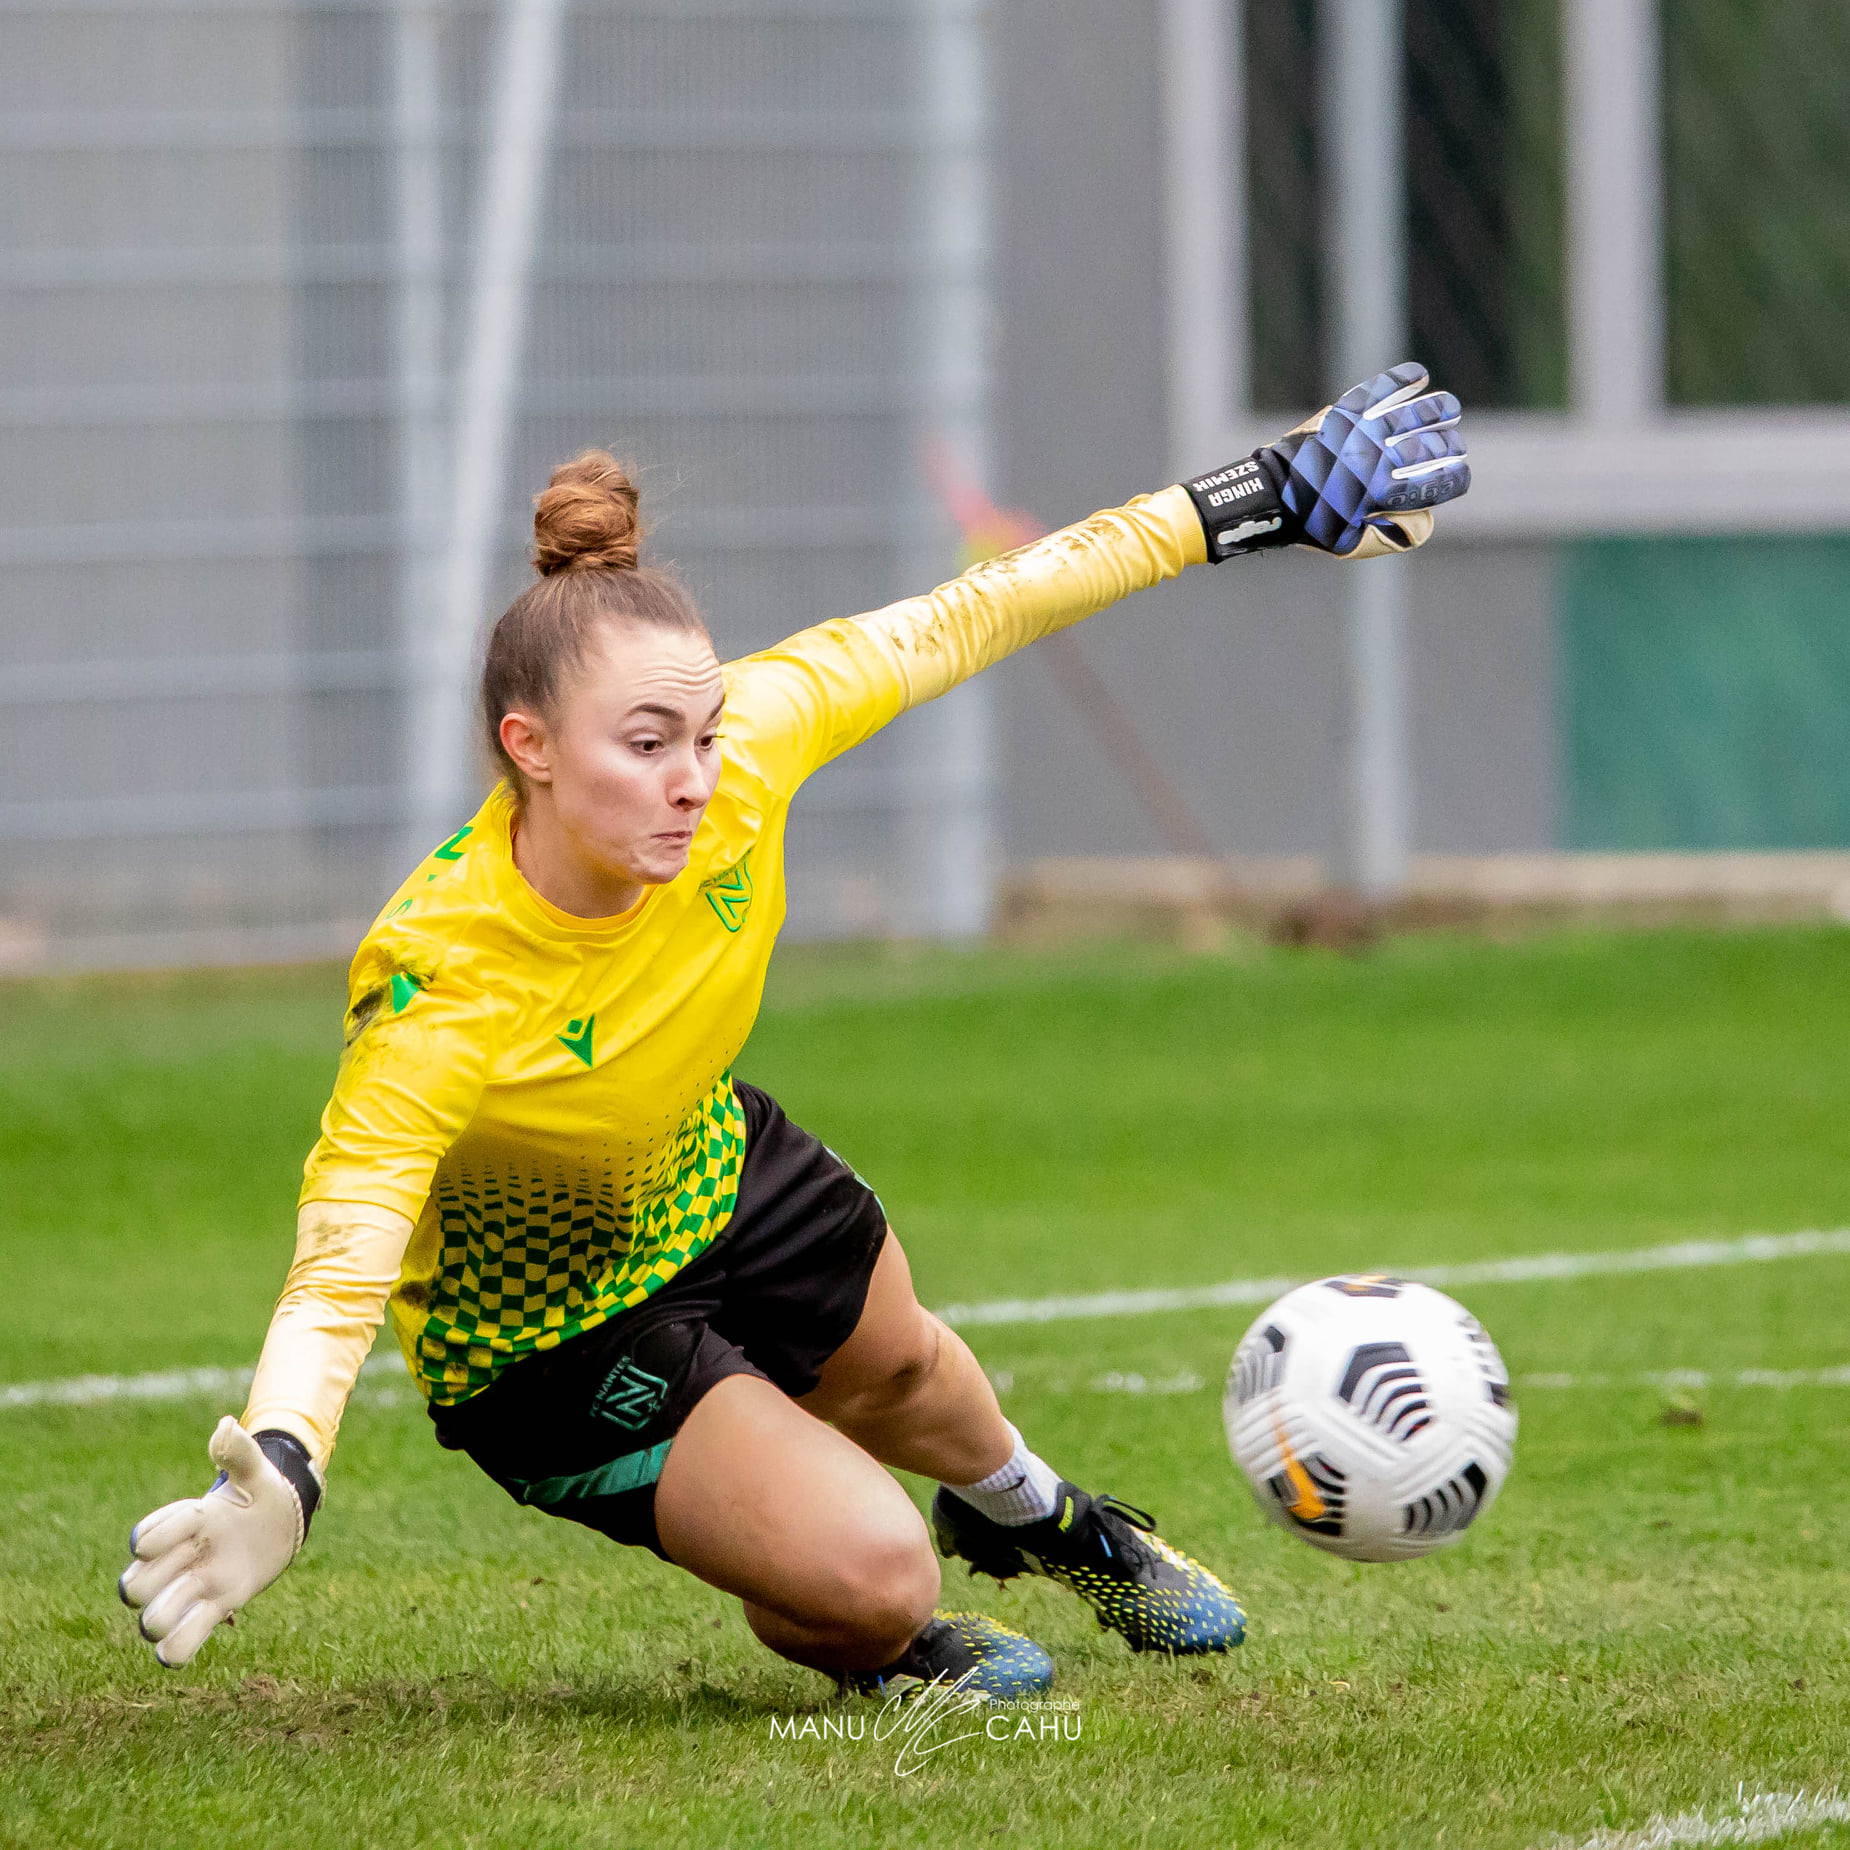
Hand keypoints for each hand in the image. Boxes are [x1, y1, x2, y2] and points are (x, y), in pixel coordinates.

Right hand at [118, 1417, 321, 1666]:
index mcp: (184, 1523)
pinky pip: (179, 1646)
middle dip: (151, 1585)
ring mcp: (193, 1589)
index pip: (144, 1538)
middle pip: (132, 1588)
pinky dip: (180, 1648)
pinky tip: (201, 1632)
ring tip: (199, 1599)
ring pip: (150, 1622)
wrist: (281, 1524)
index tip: (198, 1521)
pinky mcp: (213, 1611)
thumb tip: (225, 1426)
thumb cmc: (262, 1493)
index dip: (159, 1536)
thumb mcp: (256, 1470)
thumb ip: (239, 1451)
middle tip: (191, 1567)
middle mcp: (179, 1560)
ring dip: (166, 1618)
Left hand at [1185, 362, 1469, 561]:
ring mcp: (1359, 433)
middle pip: (1428, 448)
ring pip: (1411, 414)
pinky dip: (1402, 380)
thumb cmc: (1311, 523)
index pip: (1432, 485)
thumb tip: (1423, 519)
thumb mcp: (1349, 544)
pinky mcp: (1343, 413)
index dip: (1455, 480)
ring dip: (1438, 408)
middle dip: (1450, 446)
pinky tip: (1420, 375)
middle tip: (1457, 445)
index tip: (1462, 476)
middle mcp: (1373, 460)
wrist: (1271, 494)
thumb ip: (1389, 537)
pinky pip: (1379, 390)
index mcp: (1377, 494)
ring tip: (1451, 407)